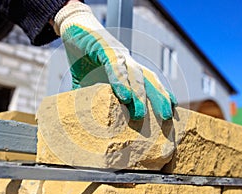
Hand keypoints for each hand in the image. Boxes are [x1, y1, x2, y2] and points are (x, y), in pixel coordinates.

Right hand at [54, 2, 176, 119]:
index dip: (160, 96)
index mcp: (126, 70)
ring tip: (141, 114)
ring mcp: (118, 54)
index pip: (148, 83)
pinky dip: (121, 81)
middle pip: (149, 80)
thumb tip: (83, 119)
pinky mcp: (105, 48)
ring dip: (140, 94)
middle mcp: (127, 62)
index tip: (169, 113)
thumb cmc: (82, 55)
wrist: (72, 26)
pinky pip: (116, 66)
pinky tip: (124, 96)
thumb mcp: (86, 81)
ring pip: (136, 74)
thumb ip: (89, 98)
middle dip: (158, 98)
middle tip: (165, 117)